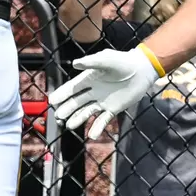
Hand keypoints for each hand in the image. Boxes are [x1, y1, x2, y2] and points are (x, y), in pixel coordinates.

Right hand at [48, 46, 162, 139]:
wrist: (143, 70)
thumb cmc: (124, 62)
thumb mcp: (106, 60)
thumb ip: (91, 62)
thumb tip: (75, 64)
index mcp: (89, 79)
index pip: (72, 88)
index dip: (62, 94)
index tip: (52, 101)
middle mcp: (93, 91)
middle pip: (76, 102)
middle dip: (67, 109)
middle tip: (58, 116)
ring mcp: (102, 101)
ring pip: (86, 112)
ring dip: (78, 119)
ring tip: (69, 126)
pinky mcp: (113, 108)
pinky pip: (103, 119)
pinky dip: (97, 127)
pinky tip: (92, 135)